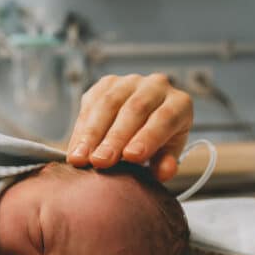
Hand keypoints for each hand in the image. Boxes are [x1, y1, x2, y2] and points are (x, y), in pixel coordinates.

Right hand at [66, 74, 193, 181]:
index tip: (131, 157)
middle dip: (115, 137)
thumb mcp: (168, 154)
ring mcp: (130, 82)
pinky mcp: (106, 83)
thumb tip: (162, 172)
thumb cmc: (160, 143)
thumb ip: (166, 163)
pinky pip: (91, 103)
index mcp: (179, 103)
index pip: (165, 118)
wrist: (144, 122)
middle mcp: (156, 86)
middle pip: (135, 109)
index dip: (148, 137)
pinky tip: (76, 149)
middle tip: (101, 161)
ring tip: (81, 158)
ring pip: (109, 103)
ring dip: (92, 133)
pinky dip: (81, 128)